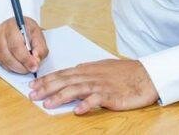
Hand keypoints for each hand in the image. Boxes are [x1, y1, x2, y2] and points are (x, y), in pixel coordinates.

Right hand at [0, 16, 48, 73]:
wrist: (19, 27)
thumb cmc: (28, 30)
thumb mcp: (39, 35)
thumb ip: (40, 48)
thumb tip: (36, 60)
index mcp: (12, 25)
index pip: (16, 46)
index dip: (25, 59)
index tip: (34, 67)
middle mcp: (0, 32)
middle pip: (7, 55)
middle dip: (21, 66)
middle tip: (31, 69)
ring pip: (3, 60)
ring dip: (16, 68)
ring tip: (26, 67)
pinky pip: (0, 62)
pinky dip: (10, 67)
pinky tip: (18, 64)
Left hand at [29, 58, 157, 113]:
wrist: (146, 75)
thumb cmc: (125, 72)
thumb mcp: (102, 67)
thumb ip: (88, 69)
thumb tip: (75, 69)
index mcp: (87, 69)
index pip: (62, 73)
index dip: (46, 79)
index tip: (33, 85)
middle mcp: (91, 75)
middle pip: (64, 81)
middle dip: (47, 88)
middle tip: (32, 95)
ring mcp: (100, 85)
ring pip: (76, 89)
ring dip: (60, 96)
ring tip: (47, 104)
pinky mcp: (111, 95)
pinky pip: (96, 100)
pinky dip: (86, 105)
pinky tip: (77, 111)